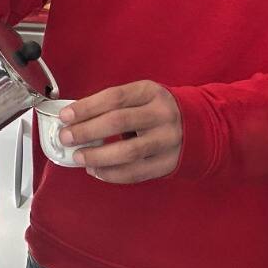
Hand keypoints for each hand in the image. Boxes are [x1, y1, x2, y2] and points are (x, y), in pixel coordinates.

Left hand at [59, 81, 182, 183]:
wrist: (202, 126)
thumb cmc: (158, 109)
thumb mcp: (141, 96)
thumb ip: (113, 106)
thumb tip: (75, 120)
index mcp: (150, 92)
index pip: (114, 97)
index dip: (87, 107)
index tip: (65, 116)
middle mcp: (161, 114)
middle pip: (119, 122)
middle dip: (87, 131)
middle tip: (66, 138)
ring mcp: (168, 140)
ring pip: (129, 152)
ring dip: (98, 156)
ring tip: (79, 157)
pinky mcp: (169, 163)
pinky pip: (137, 172)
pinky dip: (112, 174)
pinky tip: (96, 171)